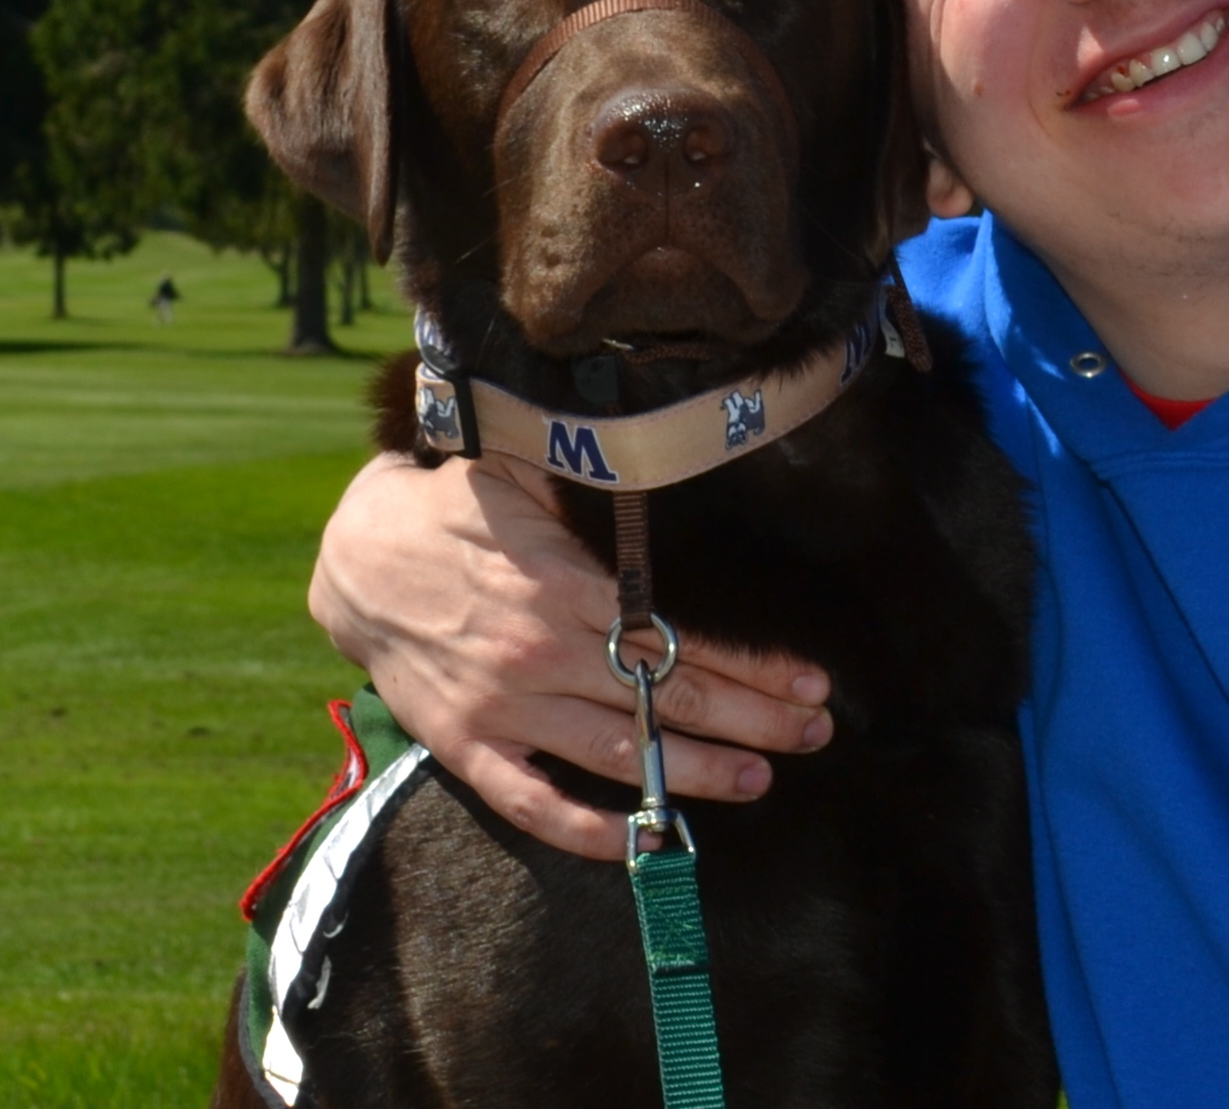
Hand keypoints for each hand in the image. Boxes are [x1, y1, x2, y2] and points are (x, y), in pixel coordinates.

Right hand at [308, 450, 833, 859]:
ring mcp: (503, 707)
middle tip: (813, 732)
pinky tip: (646, 838)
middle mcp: (539, 652)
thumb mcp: (523, 473)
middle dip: (750, 719)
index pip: (678, 637)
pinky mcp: (468, 747)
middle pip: (664, 699)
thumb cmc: (455, 506)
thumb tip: (672, 450)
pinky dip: (589, 830)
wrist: (353, 559)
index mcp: (563, 585)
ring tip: (760, 779)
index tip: (807, 679)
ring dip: (694, 774)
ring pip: (618, 755)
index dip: (751, 664)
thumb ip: (596, 482)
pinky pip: (535, 803)